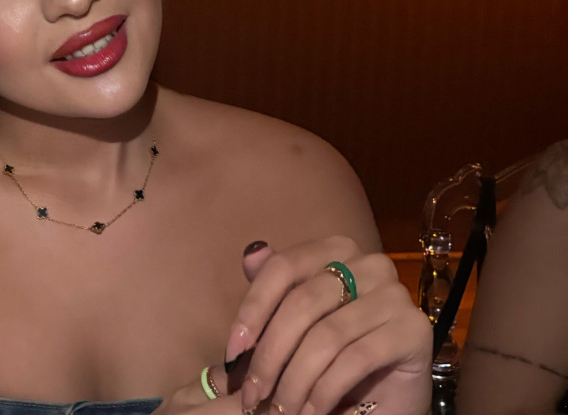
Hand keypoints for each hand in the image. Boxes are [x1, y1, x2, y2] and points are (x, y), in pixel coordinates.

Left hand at [223, 238, 431, 414]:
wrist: (387, 401)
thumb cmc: (334, 356)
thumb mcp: (297, 323)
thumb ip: (274, 288)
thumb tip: (250, 255)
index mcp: (337, 249)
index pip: (282, 268)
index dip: (253, 309)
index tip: (232, 352)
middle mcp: (370, 263)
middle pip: (302, 302)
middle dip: (270, 354)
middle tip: (252, 394)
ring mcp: (395, 295)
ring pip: (327, 335)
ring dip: (295, 380)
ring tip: (280, 410)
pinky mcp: (414, 331)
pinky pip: (356, 359)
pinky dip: (325, 390)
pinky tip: (310, 411)